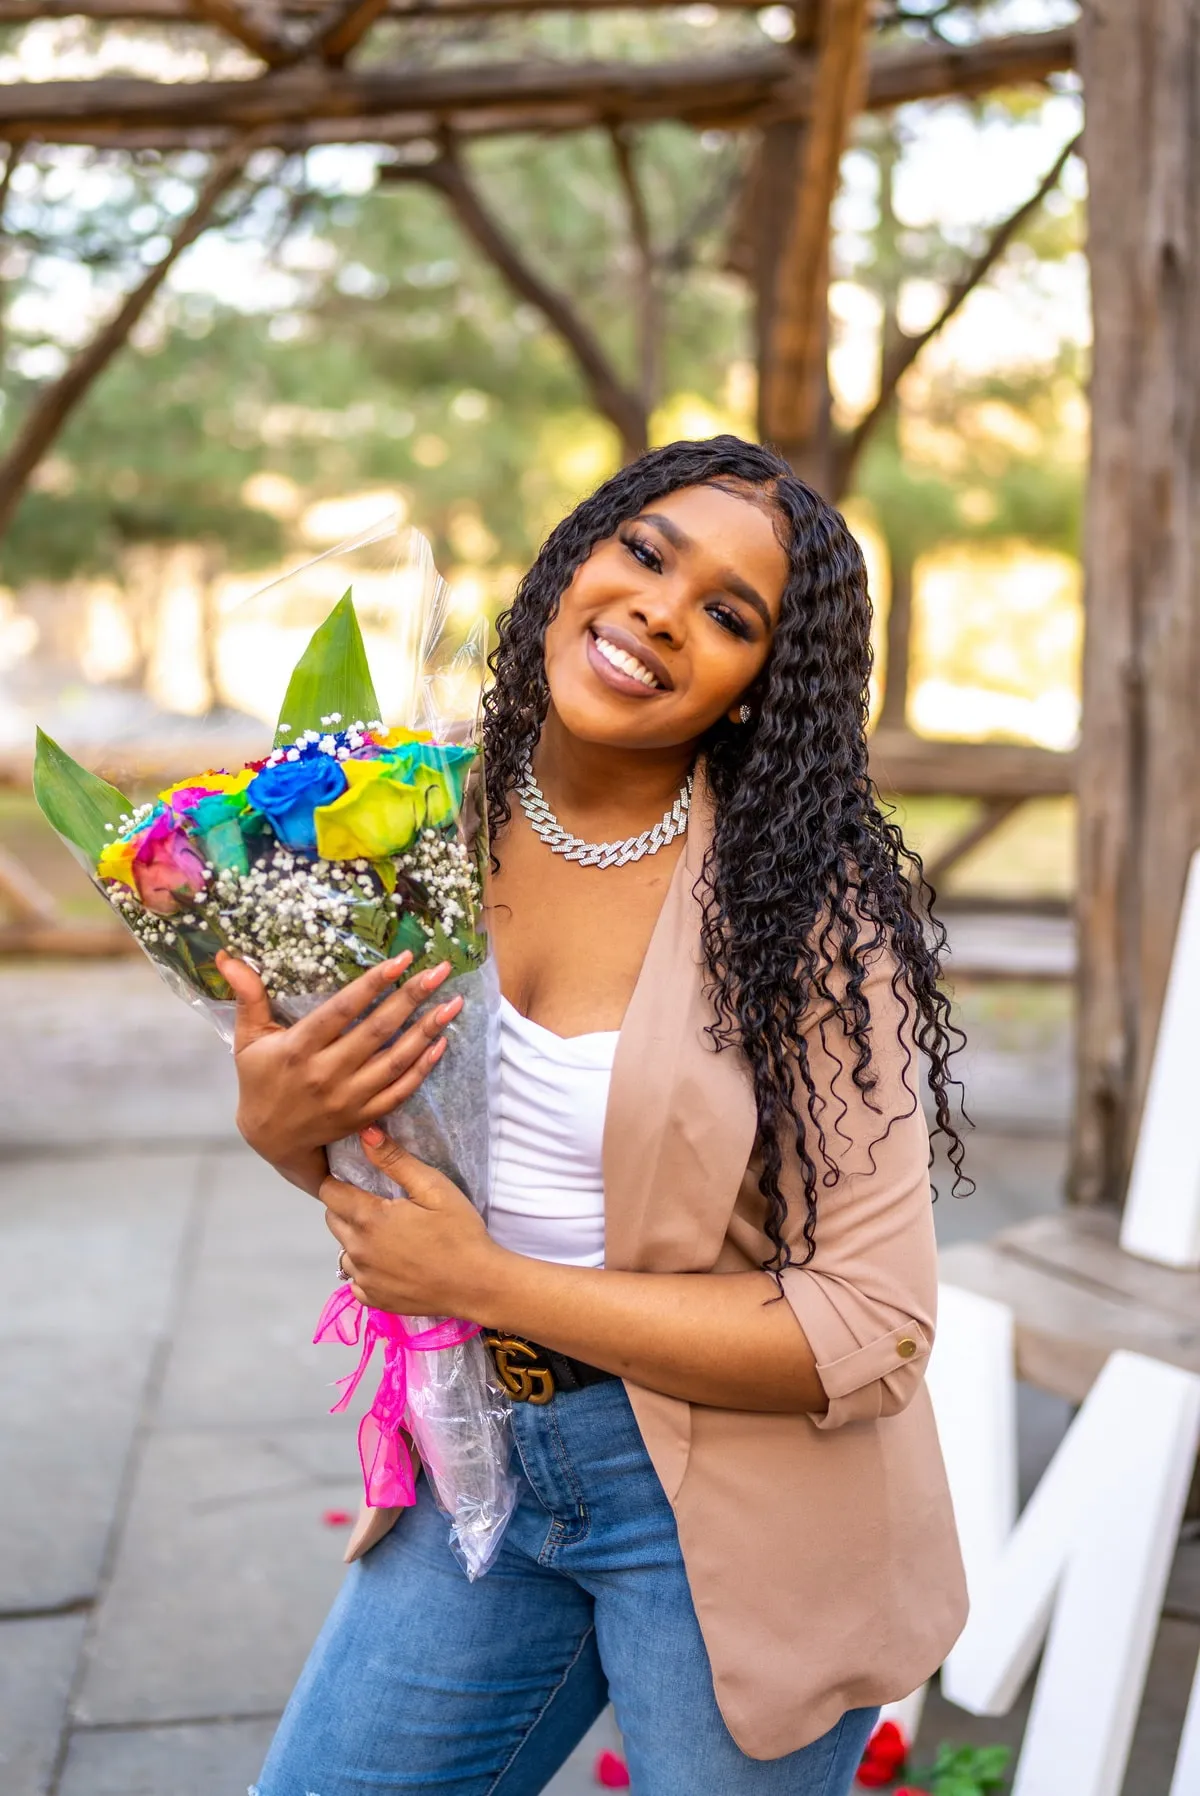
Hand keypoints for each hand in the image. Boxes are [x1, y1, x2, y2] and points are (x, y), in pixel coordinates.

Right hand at [218, 950, 462, 1195]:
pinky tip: (442, 1043)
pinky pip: (400, 1091)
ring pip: (395, 1061)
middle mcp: (326, 1073)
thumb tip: (229, 957)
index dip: (373, 984)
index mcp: (298, 1049)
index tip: (402, 960)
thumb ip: (248, 997)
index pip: (341, 1011)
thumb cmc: (260, 1080)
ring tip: (452, 1004)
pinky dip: (423, 1068)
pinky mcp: (365, 1115)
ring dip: (427, 1031)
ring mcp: (349, 1098)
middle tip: (440, 972)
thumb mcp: (248, 1040)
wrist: (271, 1139)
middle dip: (411, 999)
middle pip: (376, 1032)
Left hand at [323, 1127, 506, 1319]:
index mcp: (368, 1218)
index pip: (328, 1193)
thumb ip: (395, 1160)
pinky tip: (391, 1263)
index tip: (356, 1178)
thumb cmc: (459, 1231)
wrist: (478, 1284)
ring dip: (356, 1240)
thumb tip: (364, 1132)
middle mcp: (357, 1250)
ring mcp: (364, 1279)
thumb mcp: (433, 1188)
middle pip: (332, 1220)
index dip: (338, 1181)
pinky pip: (355, 1280)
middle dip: (346, 1207)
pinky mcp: (373, 1300)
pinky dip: (366, 1270)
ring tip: (387, 1236)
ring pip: (344, 1250)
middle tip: (379, 1204)